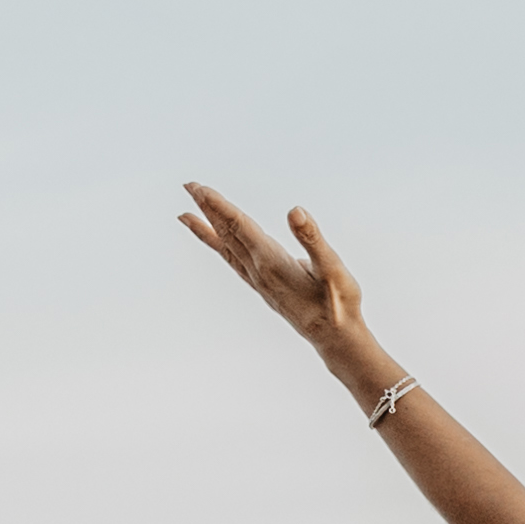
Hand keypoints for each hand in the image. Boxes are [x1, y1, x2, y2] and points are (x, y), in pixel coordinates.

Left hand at [177, 181, 375, 360]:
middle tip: (188, 185)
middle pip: (227, 234)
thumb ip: (312, 239)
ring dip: (206, 228)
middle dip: (207, 208)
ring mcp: (258, 280)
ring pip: (226, 248)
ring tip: (185, 214)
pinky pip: (233, 260)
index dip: (219, 207)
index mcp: (272, 263)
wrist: (335, 338)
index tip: (200, 189)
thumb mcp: (332, 269)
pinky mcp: (263, 285)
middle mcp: (258, 271)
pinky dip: (219, 246)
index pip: (240, 228)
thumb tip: (295, 211)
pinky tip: (215, 240)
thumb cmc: (339, 304)